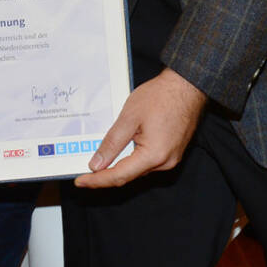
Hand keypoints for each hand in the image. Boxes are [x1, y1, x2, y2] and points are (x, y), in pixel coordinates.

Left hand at [74, 68, 207, 188]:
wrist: (186, 86)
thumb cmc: (161, 96)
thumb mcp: (129, 118)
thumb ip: (112, 143)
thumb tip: (97, 164)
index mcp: (154, 156)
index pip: (119, 176)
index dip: (97, 181)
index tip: (80, 181)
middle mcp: (164, 163)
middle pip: (129, 175)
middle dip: (105, 175)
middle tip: (84, 174)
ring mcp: (170, 158)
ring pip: (138, 169)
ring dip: (119, 167)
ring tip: (98, 162)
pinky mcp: (172, 152)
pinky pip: (148, 161)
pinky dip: (132, 159)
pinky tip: (120, 153)